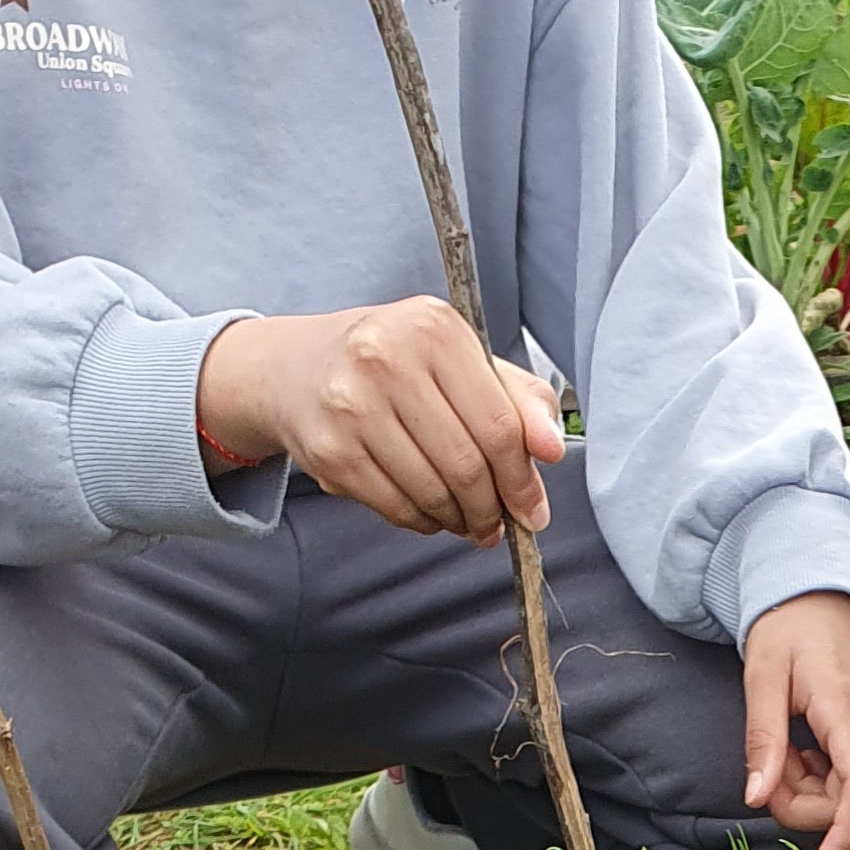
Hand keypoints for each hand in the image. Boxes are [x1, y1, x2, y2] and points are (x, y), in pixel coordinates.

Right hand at [196, 302, 561, 542]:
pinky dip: (423, 521)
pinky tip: (428, 509)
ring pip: (433, 494)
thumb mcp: (460, 360)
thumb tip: (553, 450)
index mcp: (432, 328)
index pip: (497, 425)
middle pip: (467, 466)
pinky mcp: (329, 451)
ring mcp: (351, 406)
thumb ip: (518, 400)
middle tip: (497, 522)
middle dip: (492, 508)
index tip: (533, 510)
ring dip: (459, 520)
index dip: (522, 481)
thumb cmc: (394, 363)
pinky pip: (397, 509)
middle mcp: (385, 358)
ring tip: (465, 517)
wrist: (296, 368)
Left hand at [743, 591, 849, 849]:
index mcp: (844, 704)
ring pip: (848, 790)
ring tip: (785, 753)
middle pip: (847, 797)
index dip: (845, 832)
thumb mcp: (762, 676)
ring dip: (810, 790)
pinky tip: (806, 749)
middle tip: (767, 773)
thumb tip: (756, 798)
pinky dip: (823, 776)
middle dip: (802, 803)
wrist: (821, 588)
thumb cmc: (787, 625)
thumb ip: (763, 739)